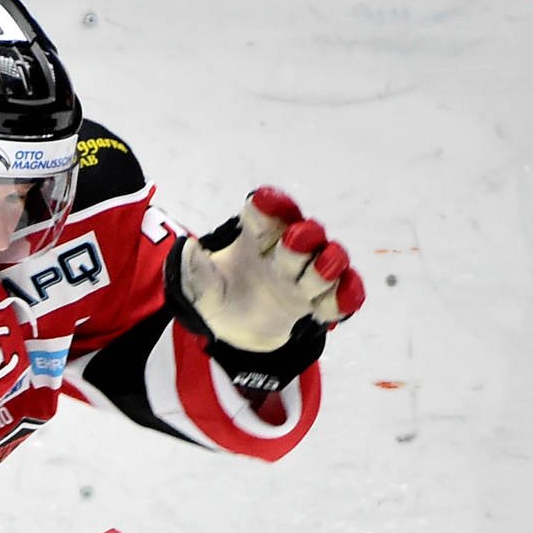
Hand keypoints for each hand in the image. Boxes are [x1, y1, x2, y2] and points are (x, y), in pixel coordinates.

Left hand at [175, 187, 365, 353]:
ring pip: (327, 263)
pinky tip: (341, 299)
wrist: (234, 331)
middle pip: (304, 236)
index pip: (265, 216)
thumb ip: (196, 271)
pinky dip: (344, 297)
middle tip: (295, 239)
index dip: (268, 207)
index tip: (263, 201)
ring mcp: (307, 276)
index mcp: (257, 238)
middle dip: (302, 237)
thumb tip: (188, 250)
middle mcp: (287, 251)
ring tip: (321, 267)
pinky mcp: (320, 302)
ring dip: (326, 264)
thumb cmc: (219, 296)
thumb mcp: (200, 287)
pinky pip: (340, 298)